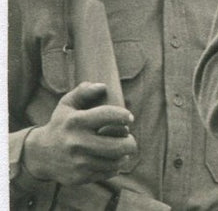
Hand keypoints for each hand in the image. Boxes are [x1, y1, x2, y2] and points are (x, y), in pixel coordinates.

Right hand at [22, 83, 136, 185]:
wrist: (39, 155)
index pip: (108, 116)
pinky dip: (114, 167)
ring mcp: (77, 162)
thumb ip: (83, 91)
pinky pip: (106, 173)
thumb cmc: (61, 125)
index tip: (129, 118)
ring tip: (124, 149)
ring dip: (124, 155)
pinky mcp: (78, 177)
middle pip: (117, 145)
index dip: (124, 116)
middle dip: (130, 141)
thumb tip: (102, 86)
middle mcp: (76, 143)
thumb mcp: (67, 104)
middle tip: (129, 138)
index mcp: (76, 122)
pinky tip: (114, 160)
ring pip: (114, 161)